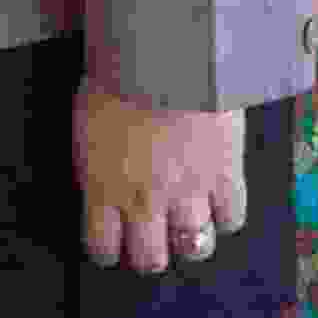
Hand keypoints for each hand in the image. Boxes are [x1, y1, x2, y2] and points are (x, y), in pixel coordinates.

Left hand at [72, 84, 246, 273]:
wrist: (163, 58)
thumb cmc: (115, 80)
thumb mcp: (85, 126)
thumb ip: (92, 164)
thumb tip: (94, 185)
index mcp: (102, 185)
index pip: (102, 246)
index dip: (108, 252)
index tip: (111, 250)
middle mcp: (144, 198)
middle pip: (151, 258)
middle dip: (150, 257)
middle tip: (152, 247)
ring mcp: (188, 192)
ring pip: (195, 246)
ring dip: (190, 241)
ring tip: (187, 231)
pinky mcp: (226, 177)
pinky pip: (232, 218)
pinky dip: (226, 216)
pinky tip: (219, 205)